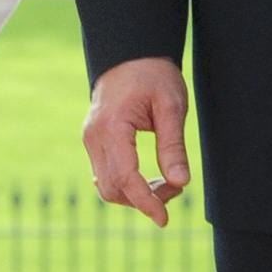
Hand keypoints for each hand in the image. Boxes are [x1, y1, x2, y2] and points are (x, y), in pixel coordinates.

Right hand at [82, 57, 190, 226]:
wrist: (130, 53)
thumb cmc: (153, 75)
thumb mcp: (171, 107)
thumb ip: (173, 145)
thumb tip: (181, 182)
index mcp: (112, 127)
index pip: (125, 178)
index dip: (146, 202)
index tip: (165, 219)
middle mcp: (94, 137)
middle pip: (112, 189)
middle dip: (144, 199)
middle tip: (176, 188)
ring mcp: (90, 139)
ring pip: (106, 186)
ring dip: (134, 194)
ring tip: (166, 182)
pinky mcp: (94, 141)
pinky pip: (105, 174)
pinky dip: (126, 184)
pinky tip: (148, 178)